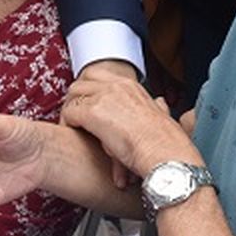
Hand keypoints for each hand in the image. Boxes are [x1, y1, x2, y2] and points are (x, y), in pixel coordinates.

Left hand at [60, 72, 195, 178]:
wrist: (166, 157)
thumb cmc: (167, 145)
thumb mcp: (164, 119)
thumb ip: (158, 108)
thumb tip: (160, 103)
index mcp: (132, 87)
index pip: (100, 78)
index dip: (90, 93)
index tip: (88, 109)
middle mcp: (117, 86)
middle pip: (82, 82)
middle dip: (75, 99)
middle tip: (75, 117)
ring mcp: (104, 97)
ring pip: (73, 94)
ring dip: (70, 110)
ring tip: (73, 128)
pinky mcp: (92, 112)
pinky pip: (69, 112)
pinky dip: (68, 123)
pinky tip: (74, 136)